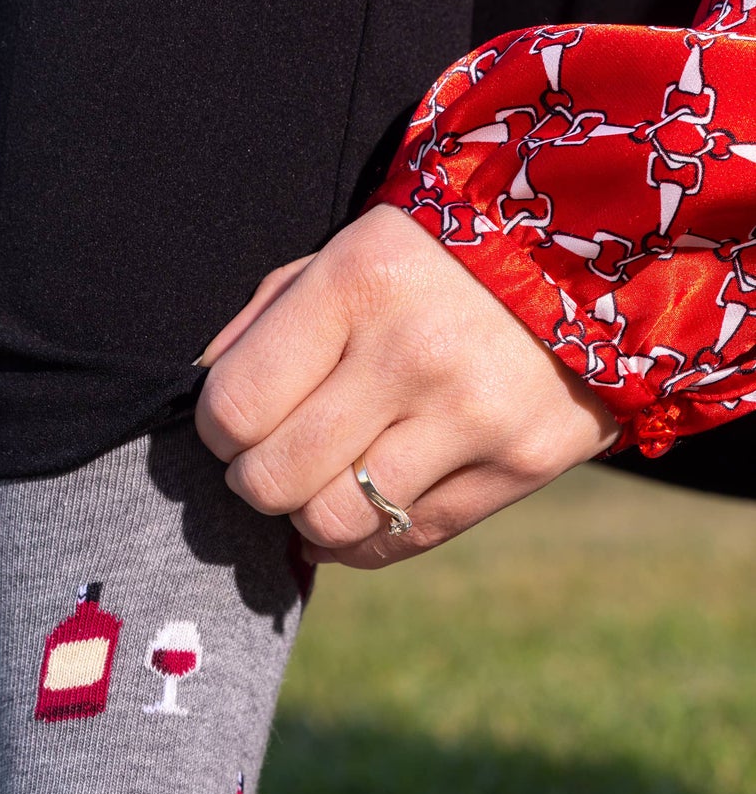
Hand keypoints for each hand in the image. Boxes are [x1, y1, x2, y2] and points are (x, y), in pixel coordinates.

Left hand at [195, 204, 619, 567]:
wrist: (593, 253)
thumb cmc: (433, 261)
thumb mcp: (342, 256)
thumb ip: (262, 328)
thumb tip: (200, 414)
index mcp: (358, 285)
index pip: (233, 408)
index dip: (218, 432)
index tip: (237, 423)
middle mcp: (415, 354)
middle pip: (276, 481)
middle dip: (256, 483)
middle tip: (273, 461)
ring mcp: (474, 417)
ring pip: (335, 524)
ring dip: (310, 517)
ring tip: (324, 481)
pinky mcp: (520, 466)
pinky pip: (404, 541)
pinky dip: (363, 539)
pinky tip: (364, 508)